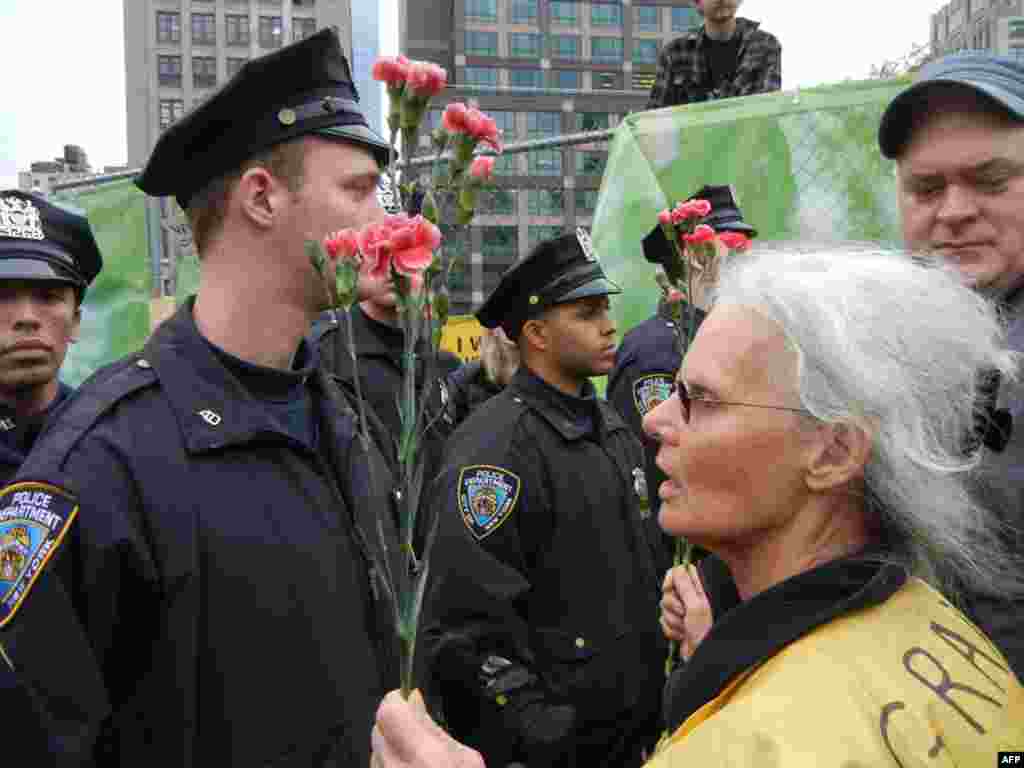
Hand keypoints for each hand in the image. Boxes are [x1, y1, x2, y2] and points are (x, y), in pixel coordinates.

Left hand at [371, 690, 485, 767]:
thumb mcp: (467, 761)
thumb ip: (435, 729)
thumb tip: (415, 702)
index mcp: (426, 759)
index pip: (389, 712)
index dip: (396, 700)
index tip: (405, 698)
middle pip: (378, 729)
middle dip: (395, 723)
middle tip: (416, 730)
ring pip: (375, 751)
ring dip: (390, 747)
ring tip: (417, 760)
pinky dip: (390, 766)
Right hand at [660, 564, 711, 659]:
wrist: (704, 659)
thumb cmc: (705, 633)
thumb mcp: (696, 606)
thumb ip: (685, 585)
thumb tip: (677, 567)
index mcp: (700, 589)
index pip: (678, 571)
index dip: (671, 579)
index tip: (669, 589)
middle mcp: (692, 598)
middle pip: (668, 591)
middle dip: (672, 605)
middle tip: (685, 614)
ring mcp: (684, 612)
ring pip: (664, 607)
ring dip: (673, 620)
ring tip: (686, 628)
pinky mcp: (678, 624)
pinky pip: (664, 621)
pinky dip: (671, 630)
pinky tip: (682, 636)